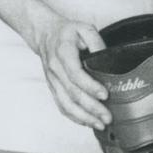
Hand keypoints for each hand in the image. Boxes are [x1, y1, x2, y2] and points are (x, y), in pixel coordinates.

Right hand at [27, 10, 110, 129]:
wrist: (44, 34)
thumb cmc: (67, 32)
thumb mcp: (84, 28)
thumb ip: (97, 41)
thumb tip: (106, 58)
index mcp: (63, 52)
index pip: (75, 73)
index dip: (90, 86)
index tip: (105, 94)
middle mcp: (55, 69)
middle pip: (72, 93)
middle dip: (91, 108)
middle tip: (107, 117)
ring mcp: (52, 81)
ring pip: (66, 104)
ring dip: (83, 117)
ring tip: (100, 124)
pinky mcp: (53, 88)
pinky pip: (62, 106)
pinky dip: (74, 117)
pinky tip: (87, 122)